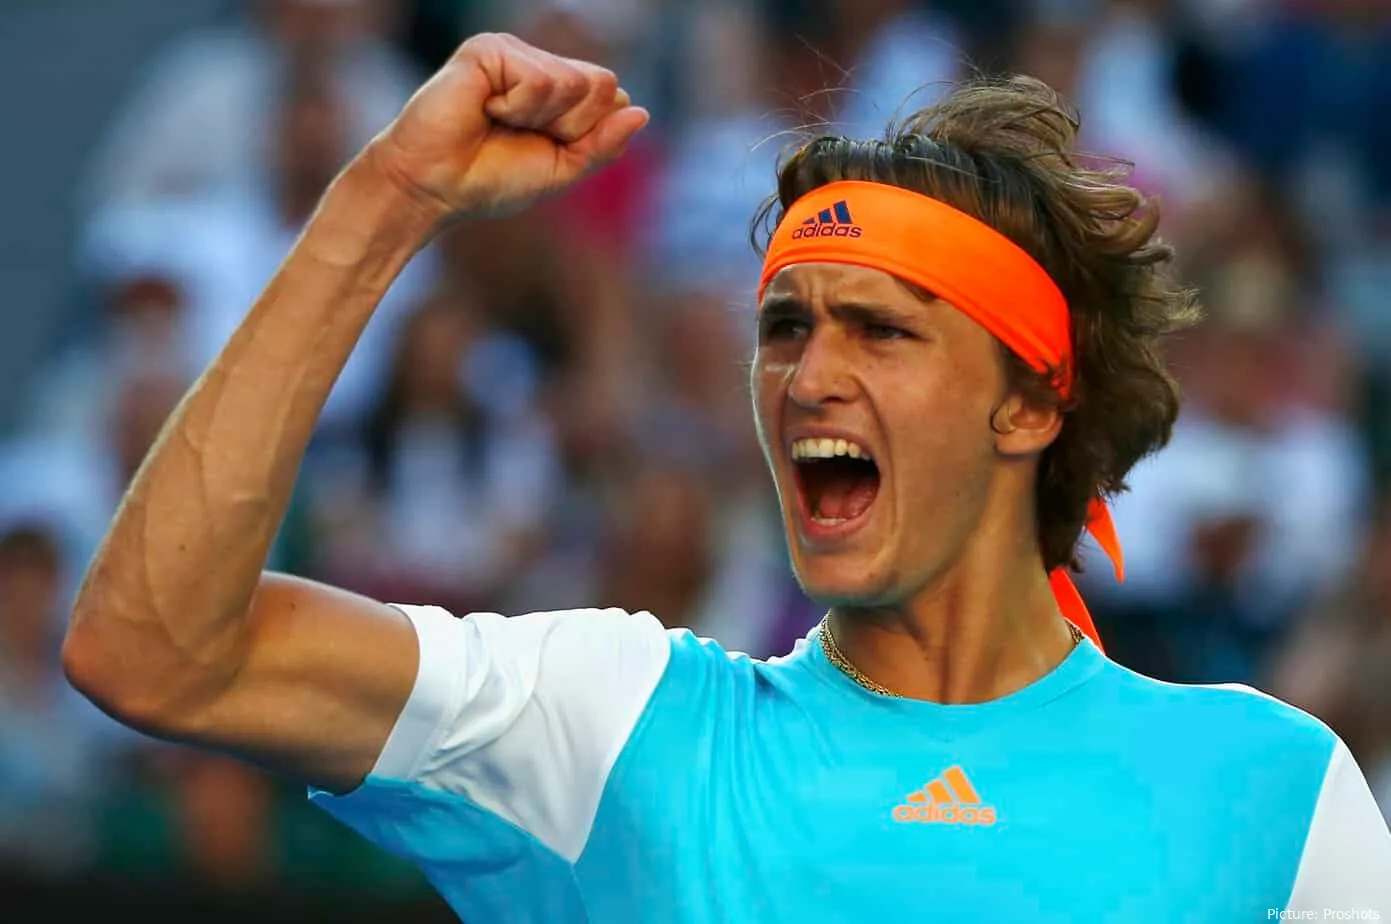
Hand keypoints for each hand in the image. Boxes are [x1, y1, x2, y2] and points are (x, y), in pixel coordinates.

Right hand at [364, 32, 648, 223]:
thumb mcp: (562, 170)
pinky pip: (539, 80)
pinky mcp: (490, 48)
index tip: (545, 147)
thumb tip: (642, 112)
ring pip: (574, 81)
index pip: (612, 95)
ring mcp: (515, 52)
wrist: (435, 188)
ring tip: (498, 122)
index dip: (587, 133)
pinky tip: (484, 109)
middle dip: (571, 124)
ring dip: (539, 118)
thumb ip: (602, 144)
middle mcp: (540, 63)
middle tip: (521, 134)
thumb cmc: (489, 180)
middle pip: (601, 84)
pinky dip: (516, 108)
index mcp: (560, 90)